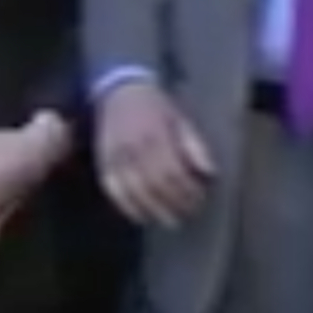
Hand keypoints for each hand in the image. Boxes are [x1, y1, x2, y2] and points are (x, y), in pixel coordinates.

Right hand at [97, 81, 214, 228]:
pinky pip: (113, 190)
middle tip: (188, 215)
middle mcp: (134, 149)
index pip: (174, 173)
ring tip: (170, 221)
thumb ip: (195, 147)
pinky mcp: (103, 162)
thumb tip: (210, 173)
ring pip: (134, 191)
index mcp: (157, 137)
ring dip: (153, 210)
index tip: (200, 202)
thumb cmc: (157, 108)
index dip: (187, 191)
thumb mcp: (182, 120)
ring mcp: (116, 157)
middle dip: (174, 204)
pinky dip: (127, 207)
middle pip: (155, 185)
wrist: (119, 92)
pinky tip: (141, 217)